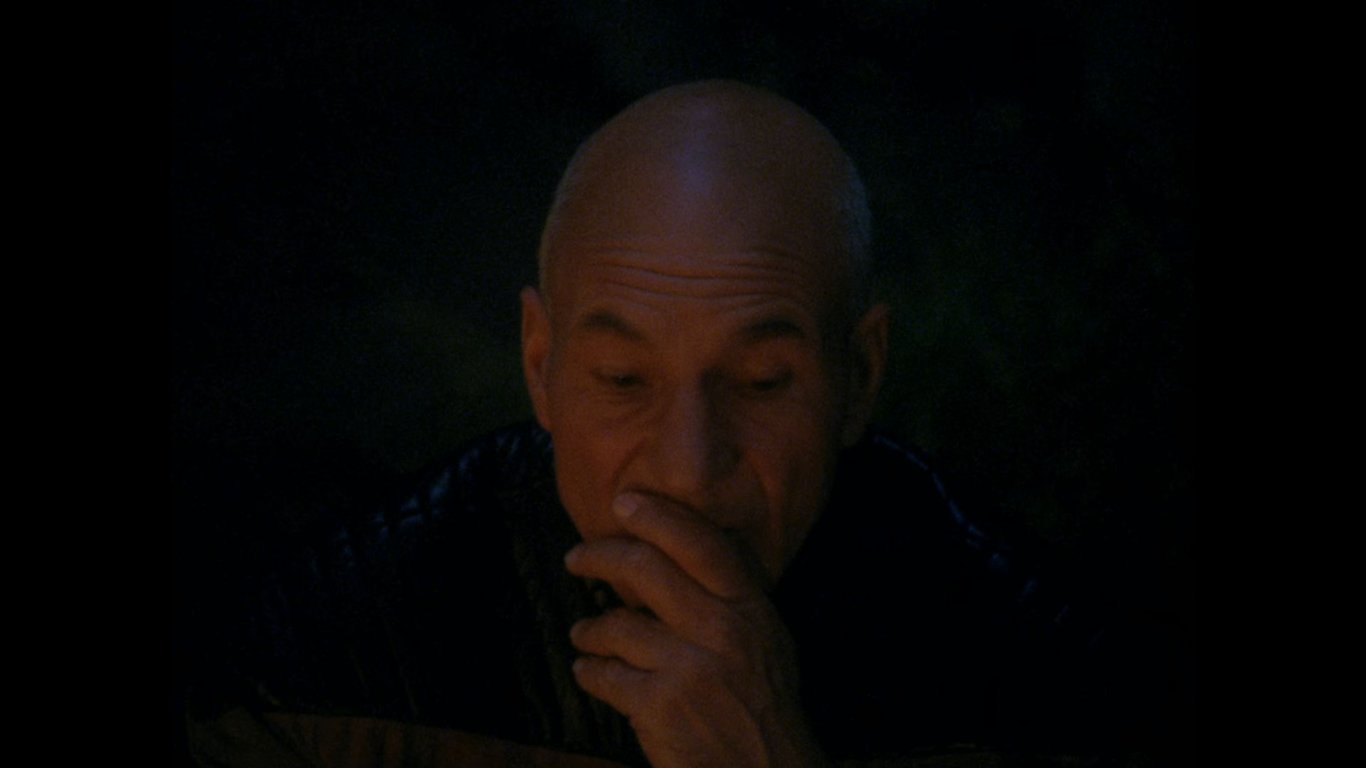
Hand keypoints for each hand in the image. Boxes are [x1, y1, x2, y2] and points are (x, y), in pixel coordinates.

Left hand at [564, 492, 829, 767]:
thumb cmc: (764, 711)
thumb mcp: (768, 644)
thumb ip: (733, 601)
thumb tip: (682, 557)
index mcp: (750, 609)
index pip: (701, 544)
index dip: (658, 517)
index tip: (624, 502)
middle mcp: (722, 630)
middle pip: (647, 569)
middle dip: (601, 556)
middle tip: (577, 557)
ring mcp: (689, 667)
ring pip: (617, 624)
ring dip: (590, 629)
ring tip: (583, 633)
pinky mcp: (659, 704)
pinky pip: (606, 675)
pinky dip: (590, 672)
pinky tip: (589, 672)